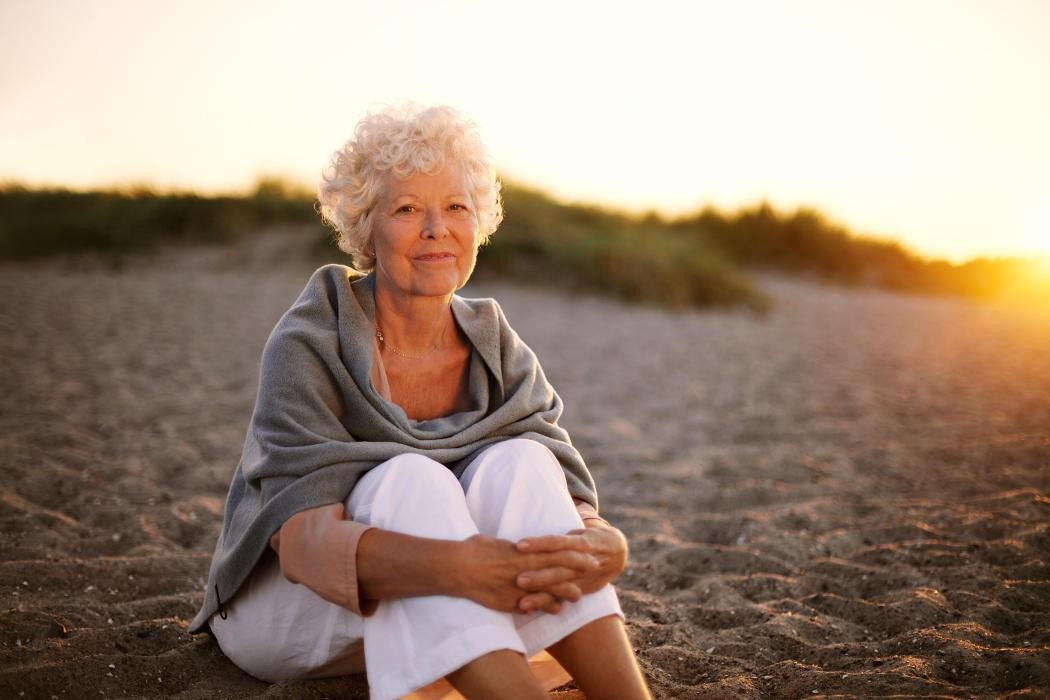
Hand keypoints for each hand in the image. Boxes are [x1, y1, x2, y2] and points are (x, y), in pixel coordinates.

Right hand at [455, 534, 599, 613]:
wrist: (457, 568)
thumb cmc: (474, 549)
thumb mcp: (496, 542)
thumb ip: (510, 548)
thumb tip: (516, 547)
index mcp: (523, 551)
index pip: (556, 550)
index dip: (574, 551)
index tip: (587, 549)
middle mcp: (525, 569)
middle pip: (558, 568)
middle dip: (578, 568)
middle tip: (595, 567)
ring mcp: (519, 586)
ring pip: (549, 589)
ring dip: (566, 591)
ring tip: (579, 594)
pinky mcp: (510, 601)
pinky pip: (533, 606)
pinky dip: (546, 608)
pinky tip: (556, 610)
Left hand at [514, 520, 627, 612]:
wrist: (617, 552)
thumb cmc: (589, 535)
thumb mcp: (580, 527)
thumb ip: (561, 530)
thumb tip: (538, 502)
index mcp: (582, 542)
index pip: (559, 542)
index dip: (540, 544)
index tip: (519, 545)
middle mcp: (584, 561)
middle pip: (559, 568)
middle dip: (540, 575)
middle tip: (518, 579)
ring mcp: (582, 577)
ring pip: (561, 586)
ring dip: (541, 594)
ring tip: (522, 601)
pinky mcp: (581, 589)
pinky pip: (563, 598)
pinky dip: (546, 604)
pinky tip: (530, 608)